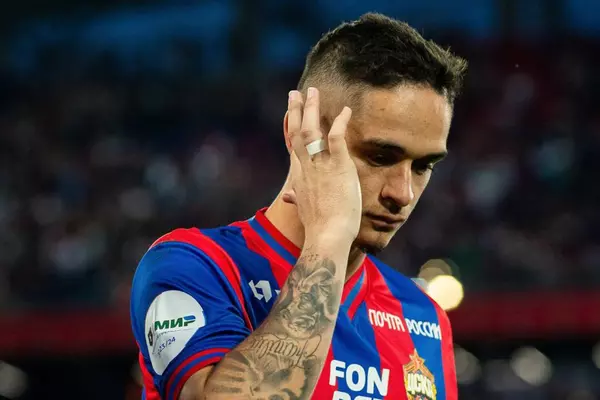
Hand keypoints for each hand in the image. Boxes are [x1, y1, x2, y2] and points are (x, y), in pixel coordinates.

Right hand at [283, 87, 361, 242]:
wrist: (326, 236)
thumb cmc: (318, 228)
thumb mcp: (303, 210)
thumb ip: (296, 199)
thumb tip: (287, 197)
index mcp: (299, 176)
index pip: (293, 146)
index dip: (291, 127)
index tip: (291, 113)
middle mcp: (305, 167)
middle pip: (296, 132)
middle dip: (295, 110)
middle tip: (295, 93)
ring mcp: (320, 165)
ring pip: (311, 130)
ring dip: (311, 109)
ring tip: (313, 92)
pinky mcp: (338, 166)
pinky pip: (336, 138)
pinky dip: (340, 122)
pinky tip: (345, 110)